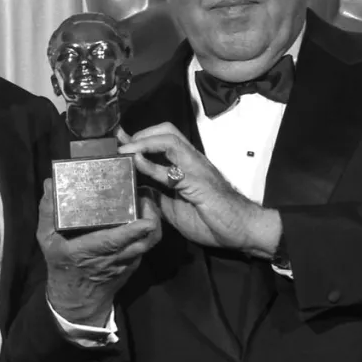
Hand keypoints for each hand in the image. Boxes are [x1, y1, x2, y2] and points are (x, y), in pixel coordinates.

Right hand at [37, 178, 161, 325]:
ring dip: (153, 223)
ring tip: (147, 202)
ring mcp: (125, 263)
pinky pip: (144, 247)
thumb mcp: (46, 241)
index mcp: (87, 251)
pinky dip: (147, 232)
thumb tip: (49, 183)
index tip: (144, 215)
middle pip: (143, 241)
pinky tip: (142, 215)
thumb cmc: (61, 267)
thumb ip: (47, 213)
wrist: (77, 301)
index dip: (132, 229)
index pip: (114, 241)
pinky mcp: (132, 265)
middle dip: (151, 218)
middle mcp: (111, 258)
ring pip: (148, 244)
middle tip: (146, 196)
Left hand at [116, 124, 280, 257]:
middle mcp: (191, 160)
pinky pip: (172, 169)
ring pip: (169, 140)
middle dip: (141, 133)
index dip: (140, 136)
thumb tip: (138, 190)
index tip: (120, 137)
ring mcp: (196, 168)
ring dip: (143, 142)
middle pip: (166, 130)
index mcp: (187, 165)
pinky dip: (152, 164)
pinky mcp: (198, 183)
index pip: (163, 140)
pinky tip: (138, 163)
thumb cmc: (212, 220)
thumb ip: (158, 197)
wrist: (241, 230)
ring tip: (125, 149)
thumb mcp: (175, 209)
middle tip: (122, 144)